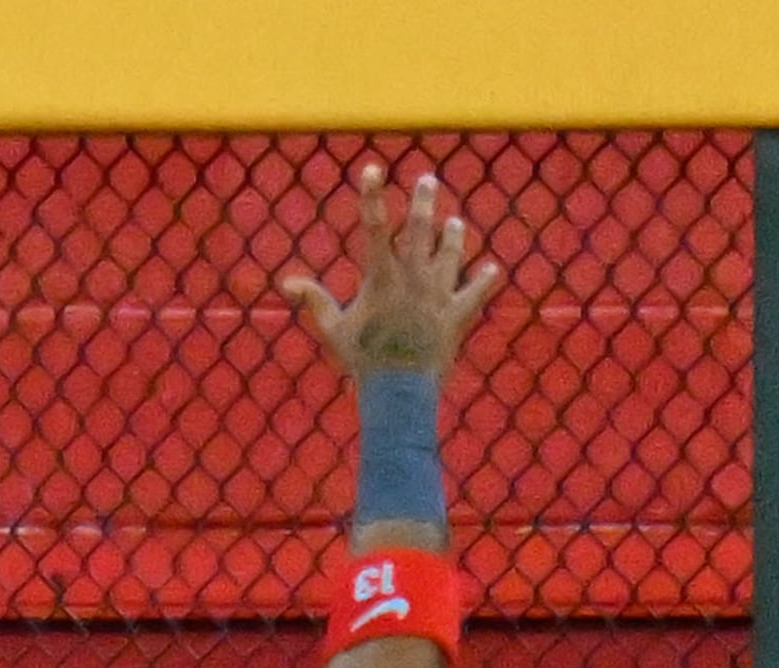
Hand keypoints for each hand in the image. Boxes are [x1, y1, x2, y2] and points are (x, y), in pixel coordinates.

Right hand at [282, 162, 503, 382]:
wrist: (400, 389)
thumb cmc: (362, 359)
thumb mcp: (333, 329)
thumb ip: (315, 300)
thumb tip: (288, 282)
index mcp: (382, 277)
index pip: (375, 227)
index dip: (372, 195)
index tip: (373, 169)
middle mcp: (414, 277)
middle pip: (422, 229)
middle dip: (425, 201)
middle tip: (429, 180)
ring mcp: (439, 293)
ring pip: (452, 254)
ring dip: (454, 237)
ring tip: (455, 222)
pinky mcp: (458, 313)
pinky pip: (475, 292)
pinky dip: (482, 280)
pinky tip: (490, 269)